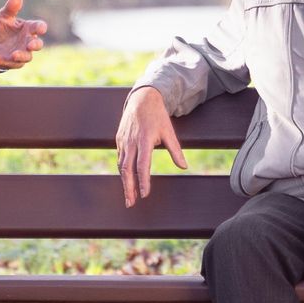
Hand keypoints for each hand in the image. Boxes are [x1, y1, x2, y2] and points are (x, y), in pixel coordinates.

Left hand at [0, 0, 46, 69]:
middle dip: (35, 45)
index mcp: (28, 29)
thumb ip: (11, 8)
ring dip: (21, 55)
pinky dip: (4, 61)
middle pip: (37, 45)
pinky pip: (11, 64)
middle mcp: (28, 41)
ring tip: (14, 54)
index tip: (41, 29)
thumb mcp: (3, 17)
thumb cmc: (1, 29)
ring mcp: (22, 53)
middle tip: (30, 45)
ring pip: (27, 57)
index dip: (41, 28)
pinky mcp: (13, 63)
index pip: (38, 27)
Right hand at [115, 86, 187, 207]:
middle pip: (127, 169)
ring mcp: (123, 140)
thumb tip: (184, 167)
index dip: (143, 181)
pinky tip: (126, 181)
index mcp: (145, 140)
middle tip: (131, 203)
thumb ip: (176, 150)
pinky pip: (120, 158)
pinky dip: (122, 171)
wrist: (142, 99)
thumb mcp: (169, 131)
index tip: (145, 194)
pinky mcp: (119, 139)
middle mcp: (131, 141)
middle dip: (128, 188)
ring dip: (124, 182)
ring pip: (121, 165)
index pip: (142, 165)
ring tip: (129, 197)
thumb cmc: (157, 116)